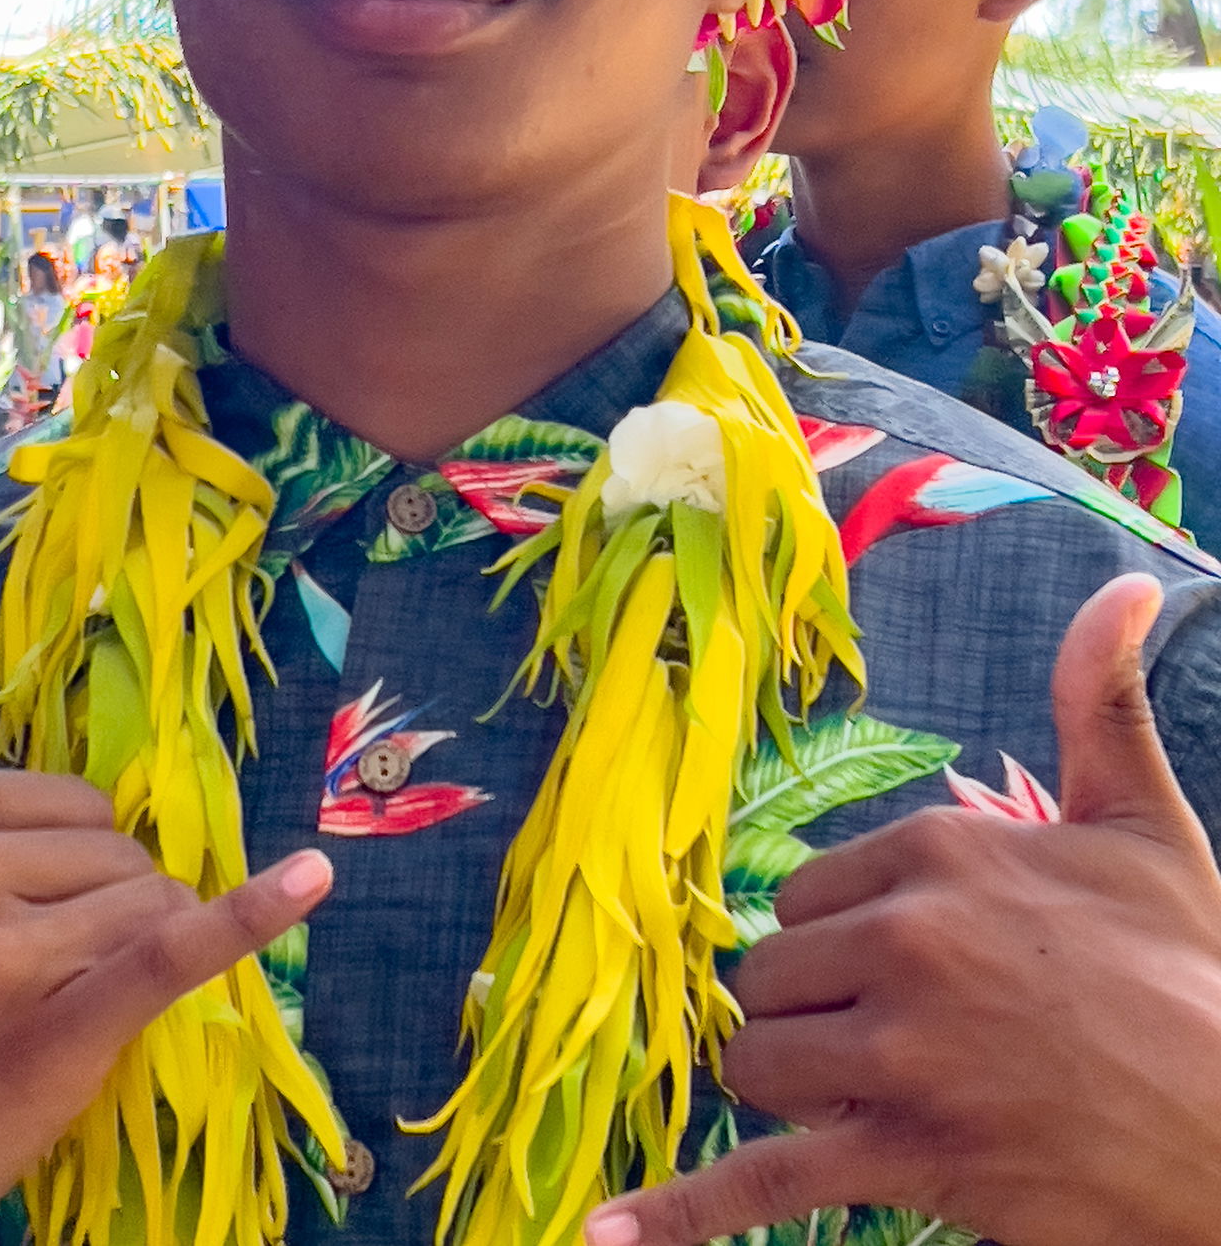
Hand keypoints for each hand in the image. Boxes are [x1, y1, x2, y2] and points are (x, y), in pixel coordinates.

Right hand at [0, 602, 332, 1245]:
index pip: (71, 799)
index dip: (61, 862)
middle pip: (117, 848)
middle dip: (99, 906)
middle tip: (18, 977)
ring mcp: (5, 949)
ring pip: (151, 902)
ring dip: (131, 952)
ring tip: (47, 1008)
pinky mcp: (59, 1028)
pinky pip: (172, 950)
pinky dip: (249, 916)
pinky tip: (310, 879)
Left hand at [586, 573, 1220, 1245]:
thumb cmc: (1188, 971)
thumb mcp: (1140, 821)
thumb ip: (1098, 698)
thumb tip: (1124, 586)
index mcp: (938, 851)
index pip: (805, 891)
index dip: (841, 940)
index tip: (904, 970)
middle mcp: (902, 939)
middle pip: (771, 974)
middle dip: (807, 1011)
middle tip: (887, 1040)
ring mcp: (895, 1053)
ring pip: (756, 1059)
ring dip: (788, 1085)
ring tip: (861, 1098)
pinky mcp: (903, 1155)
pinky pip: (764, 1186)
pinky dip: (682, 1214)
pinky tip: (605, 1232)